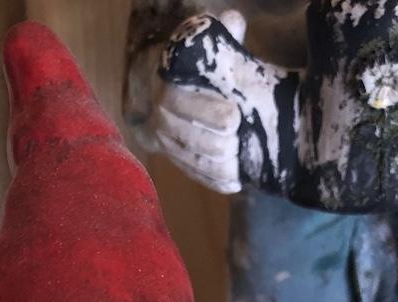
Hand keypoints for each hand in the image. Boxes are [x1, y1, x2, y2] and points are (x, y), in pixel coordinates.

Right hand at [152, 10, 248, 193]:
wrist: (194, 88)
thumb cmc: (209, 64)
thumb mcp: (214, 44)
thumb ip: (223, 35)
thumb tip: (233, 23)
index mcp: (167, 83)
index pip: (177, 100)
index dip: (204, 111)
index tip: (234, 116)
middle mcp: (161, 113)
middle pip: (181, 134)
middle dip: (210, 141)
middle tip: (236, 140)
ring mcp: (168, 140)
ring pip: (187, 158)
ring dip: (213, 164)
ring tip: (236, 161)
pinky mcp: (178, 160)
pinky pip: (194, 175)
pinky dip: (214, 181)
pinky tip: (235, 182)